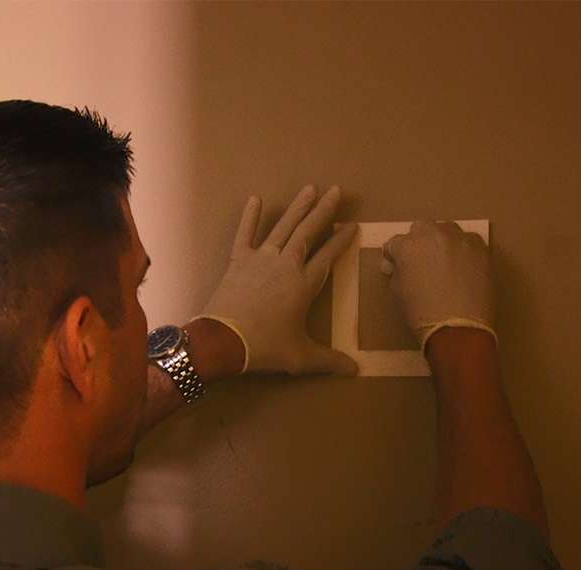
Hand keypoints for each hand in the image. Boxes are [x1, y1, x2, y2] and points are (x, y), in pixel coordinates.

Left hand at [195, 185, 358, 374]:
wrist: (224, 340)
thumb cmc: (266, 347)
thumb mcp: (301, 357)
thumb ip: (329, 360)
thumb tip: (356, 371)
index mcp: (305, 284)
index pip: (329, 256)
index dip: (342, 241)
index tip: (353, 225)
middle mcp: (286, 264)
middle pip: (309, 232)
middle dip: (324, 211)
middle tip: (336, 190)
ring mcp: (261, 259)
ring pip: (283, 226)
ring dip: (297, 207)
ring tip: (310, 188)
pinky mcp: (238, 261)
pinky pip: (245, 234)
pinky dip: (250, 216)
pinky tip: (255, 199)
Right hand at [381, 220, 498, 351]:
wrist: (458, 328)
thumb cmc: (421, 313)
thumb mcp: (398, 292)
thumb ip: (397, 271)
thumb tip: (397, 265)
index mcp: (408, 245)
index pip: (395, 243)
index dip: (394, 256)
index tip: (396, 267)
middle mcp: (433, 234)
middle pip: (421, 228)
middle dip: (418, 242)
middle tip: (421, 262)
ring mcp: (460, 239)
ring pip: (447, 230)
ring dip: (442, 241)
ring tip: (445, 262)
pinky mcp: (481, 248)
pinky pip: (469, 241)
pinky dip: (464, 250)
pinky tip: (464, 267)